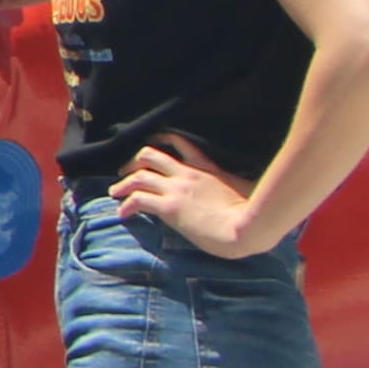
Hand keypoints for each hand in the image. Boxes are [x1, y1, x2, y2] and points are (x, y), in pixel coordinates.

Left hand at [107, 144, 271, 258]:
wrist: (248, 227)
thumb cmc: (254, 211)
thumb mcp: (246, 187)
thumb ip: (235, 183)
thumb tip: (243, 186)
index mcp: (206, 167)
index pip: (179, 142)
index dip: (160, 140)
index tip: (150, 144)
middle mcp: (187, 173)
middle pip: (150, 155)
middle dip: (133, 163)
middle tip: (124, 172)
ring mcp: (177, 189)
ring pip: (139, 177)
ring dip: (123, 183)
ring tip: (114, 192)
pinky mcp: (170, 208)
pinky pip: (138, 200)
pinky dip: (126, 205)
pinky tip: (122, 214)